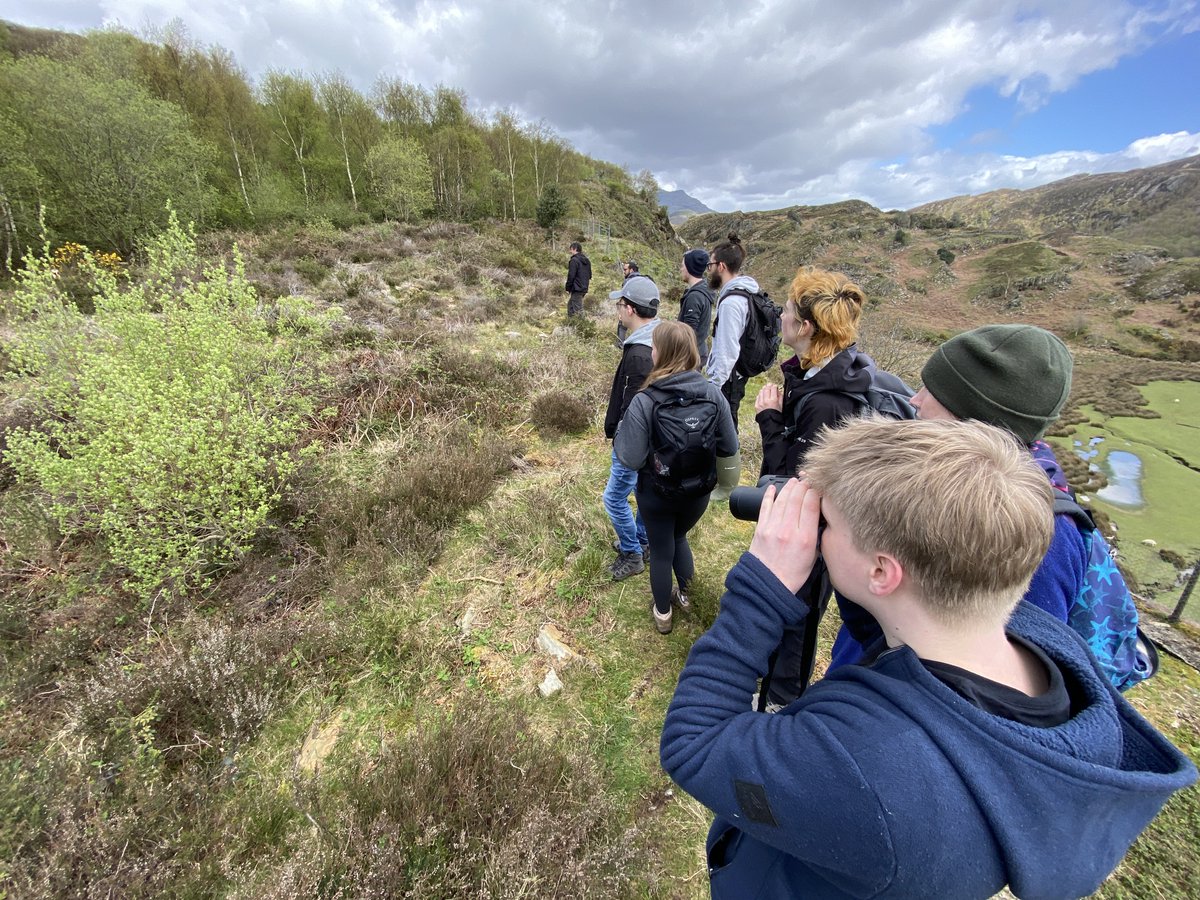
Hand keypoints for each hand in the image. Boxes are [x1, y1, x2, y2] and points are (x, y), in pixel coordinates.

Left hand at [748, 478, 821, 593]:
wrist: (768, 585)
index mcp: (805, 537)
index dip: (816, 490)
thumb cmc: (793, 574)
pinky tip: (774, 488)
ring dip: (789, 487)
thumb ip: (815, 534)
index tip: (820, 485)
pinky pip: (765, 506)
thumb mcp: (813, 556)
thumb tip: (817, 516)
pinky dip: (770, 495)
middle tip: (809, 478)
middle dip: (804, 485)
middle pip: (797, 498)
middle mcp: (788, 529)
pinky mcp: (760, 528)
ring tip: (795, 481)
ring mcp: (772, 527)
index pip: (811, 504)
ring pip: (782, 499)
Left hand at [754, 383, 782, 413]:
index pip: (773, 389)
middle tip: (770, 385)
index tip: (775, 386)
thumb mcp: (781, 405)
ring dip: (764, 389)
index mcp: (773, 400)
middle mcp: (766, 400)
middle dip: (769, 386)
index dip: (774, 386)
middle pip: (766, 389)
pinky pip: (758, 397)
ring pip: (761, 392)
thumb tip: (778, 390)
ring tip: (766, 388)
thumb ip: (780, 397)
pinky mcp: (756, 405)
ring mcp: (760, 403)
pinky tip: (762, 394)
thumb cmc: (776, 415)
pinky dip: (760, 394)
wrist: (770, 422)